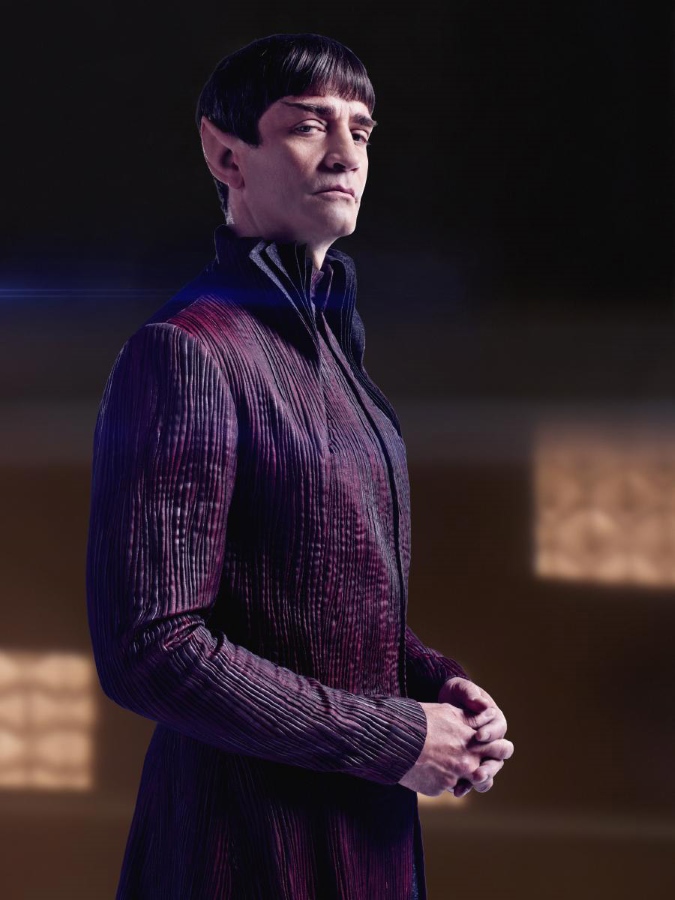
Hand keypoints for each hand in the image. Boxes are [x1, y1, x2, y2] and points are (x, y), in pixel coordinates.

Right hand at [398, 700, 513, 796]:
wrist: (396, 739)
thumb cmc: (422, 721)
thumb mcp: (449, 712)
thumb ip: (472, 718)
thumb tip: (491, 715)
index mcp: (473, 742)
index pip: (502, 750)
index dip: (502, 749)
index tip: (500, 748)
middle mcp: (468, 763)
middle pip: (489, 773)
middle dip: (488, 769)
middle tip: (481, 766)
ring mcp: (454, 779)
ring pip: (467, 784)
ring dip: (464, 779)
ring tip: (452, 768)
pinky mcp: (439, 789)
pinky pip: (445, 786)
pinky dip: (440, 779)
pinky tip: (428, 767)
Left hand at [437, 677, 509, 797]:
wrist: (441, 703)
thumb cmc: (456, 693)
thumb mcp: (462, 689)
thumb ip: (471, 694)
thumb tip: (483, 704)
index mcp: (495, 723)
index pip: (498, 731)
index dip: (490, 734)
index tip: (478, 735)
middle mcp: (492, 742)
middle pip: (497, 758)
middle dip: (489, 766)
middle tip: (478, 771)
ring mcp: (480, 756)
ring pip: (487, 773)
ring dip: (481, 780)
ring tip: (471, 782)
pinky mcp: (466, 765)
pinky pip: (470, 779)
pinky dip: (465, 785)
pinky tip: (456, 790)